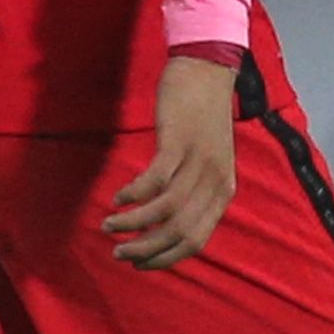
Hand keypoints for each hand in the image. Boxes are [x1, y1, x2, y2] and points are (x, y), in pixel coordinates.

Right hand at [107, 52, 241, 269]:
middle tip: (119, 252)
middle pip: (180, 230)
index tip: (138, 264)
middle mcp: (216, 180)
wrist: (208, 70)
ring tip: (109, 226)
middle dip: (146, 248)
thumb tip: (168, 220)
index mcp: (224, 190)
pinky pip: (154, 180)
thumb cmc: (201, 116)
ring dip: (134, 224)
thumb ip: (195, 188)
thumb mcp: (207, 159)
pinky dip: (133, 195)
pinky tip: (117, 198)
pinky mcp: (179, 142)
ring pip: (165, 209)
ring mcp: (198, 161)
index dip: (165, 257)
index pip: (196, 239)